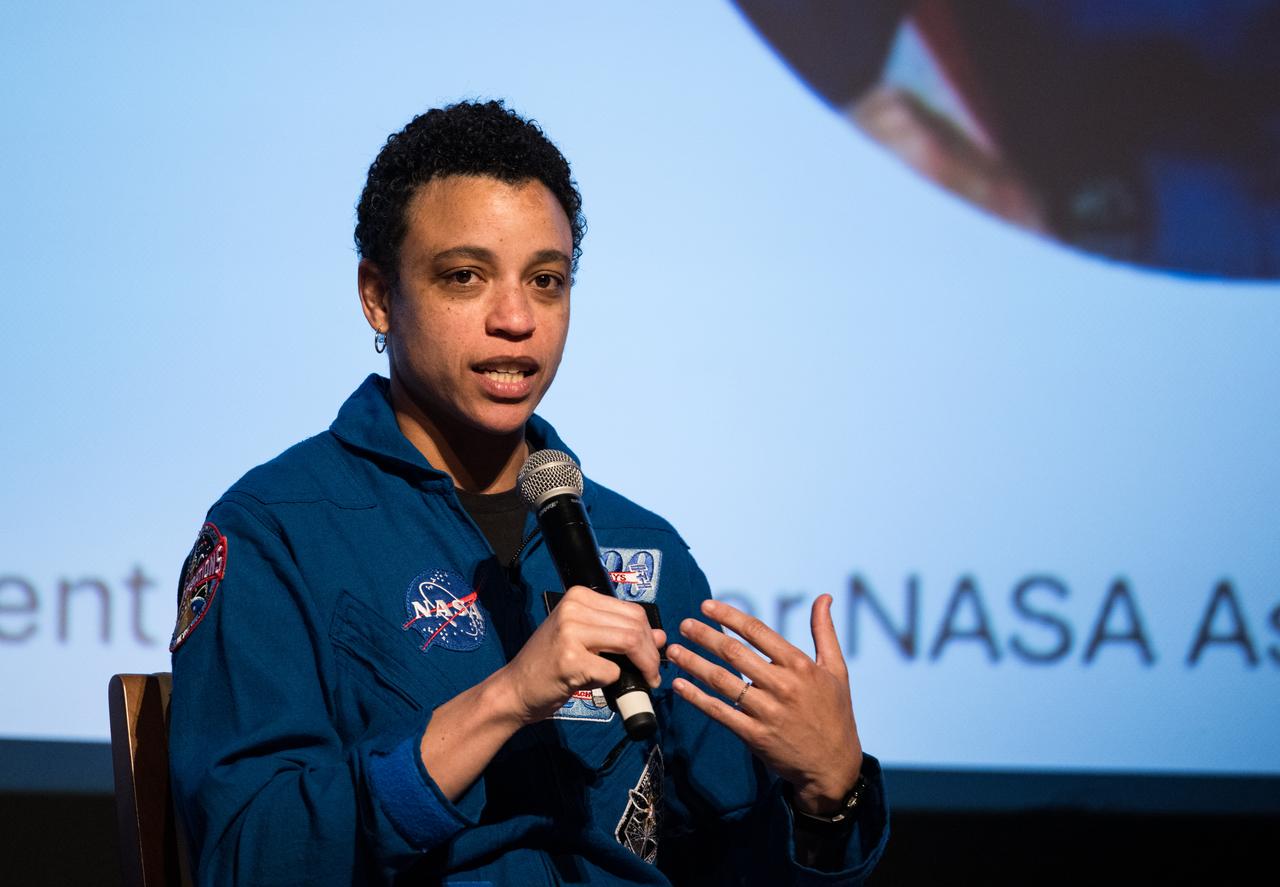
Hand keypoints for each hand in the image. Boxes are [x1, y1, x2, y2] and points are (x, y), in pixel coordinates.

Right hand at [497, 585, 664, 724]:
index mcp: (579, 596)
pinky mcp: (570, 660)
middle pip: (634, 626)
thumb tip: (661, 636)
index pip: (632, 610)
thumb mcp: (586, 639)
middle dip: (651, 654)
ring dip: (643, 667)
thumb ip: (619, 633)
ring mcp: (570, 632)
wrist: (516, 689)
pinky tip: (602, 685)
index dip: (650, 635)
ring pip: (629, 643)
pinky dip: (615, 682)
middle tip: (652, 674)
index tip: (652, 654)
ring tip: (643, 681)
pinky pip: (612, 671)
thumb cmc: (551, 664)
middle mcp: (574, 608)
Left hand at [666, 595, 861, 815]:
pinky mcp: (754, 736)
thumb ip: (824, 632)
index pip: (757, 632)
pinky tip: (679, 685)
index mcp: (799, 665)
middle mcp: (782, 685)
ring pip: (722, 681)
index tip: (706, 606)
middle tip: (683, 624)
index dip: (728, 616)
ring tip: (673, 650)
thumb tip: (824, 596)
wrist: (834, 767)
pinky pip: (720, 712)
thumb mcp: (837, 670)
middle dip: (704, 635)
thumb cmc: (835, 713)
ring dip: (694, 663)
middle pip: (734, 653)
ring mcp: (767, 712)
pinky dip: (697, 698)